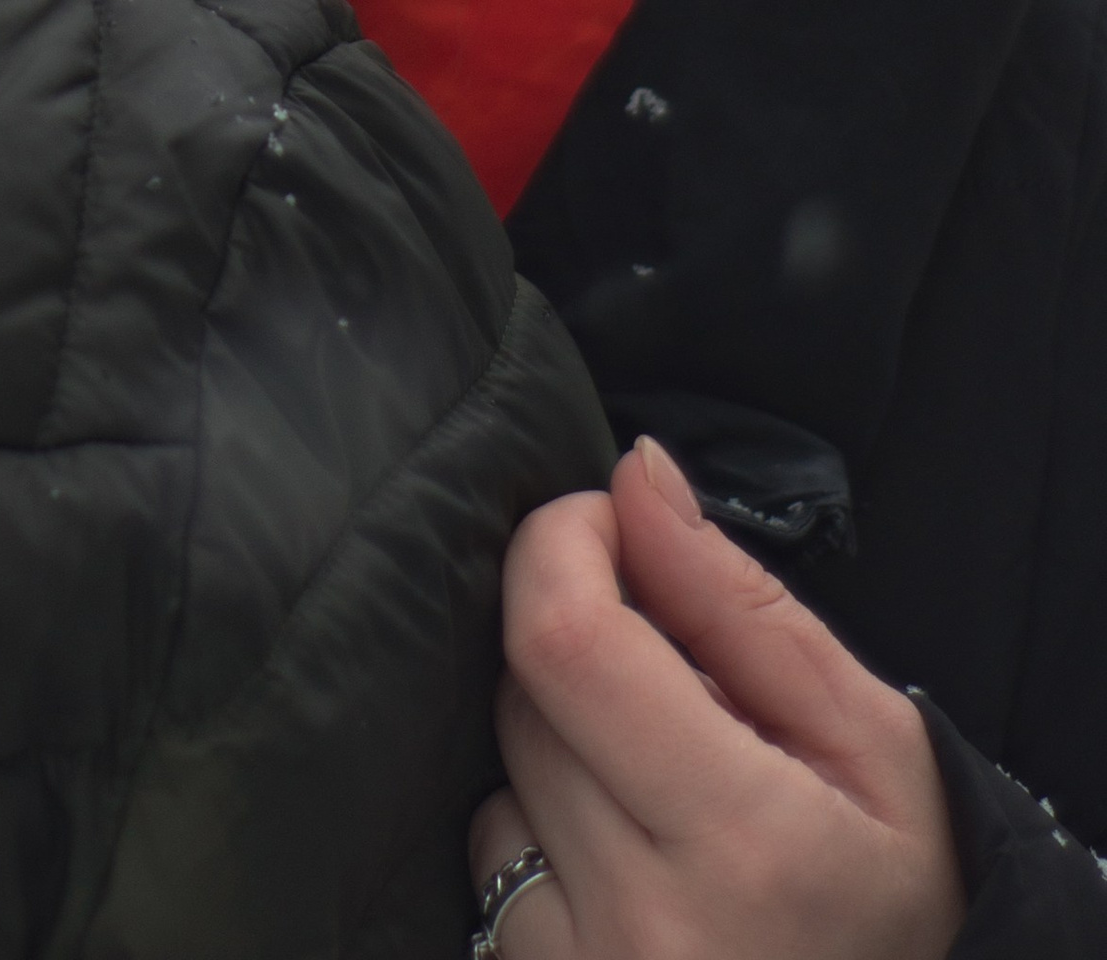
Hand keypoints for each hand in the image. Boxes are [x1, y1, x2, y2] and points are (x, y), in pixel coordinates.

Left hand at [467, 439, 967, 959]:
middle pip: (529, 696)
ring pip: (500, 775)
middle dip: (587, 648)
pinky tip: (631, 863)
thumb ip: (737, 603)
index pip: (567, 641)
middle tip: (682, 688)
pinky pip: (493, 858)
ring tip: (666, 797)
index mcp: (741, 841)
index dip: (562, 547)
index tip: (606, 524)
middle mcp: (642, 921)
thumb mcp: (870, 738)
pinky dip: (544, 833)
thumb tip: (635, 478)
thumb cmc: (899, 892)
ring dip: (567, 750)